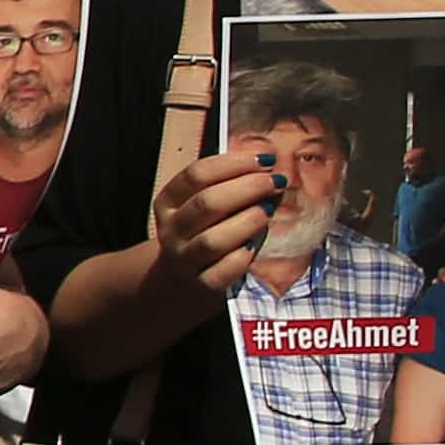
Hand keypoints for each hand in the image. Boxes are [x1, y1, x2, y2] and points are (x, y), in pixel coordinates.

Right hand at [147, 141, 290, 302]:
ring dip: (247, 221)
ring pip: (213, 240)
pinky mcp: (200, 284)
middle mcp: (172, 229)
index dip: (233, 163)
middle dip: (248, 188)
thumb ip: (231, 185)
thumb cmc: (202, 231)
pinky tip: (254, 246)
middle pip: (207, 203)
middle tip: (275, 182)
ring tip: (268, 210)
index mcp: (169, 202)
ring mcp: (184, 258)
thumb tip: (269, 168)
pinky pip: (222, 272)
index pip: (196, 175)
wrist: (178, 279)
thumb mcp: (203, 204)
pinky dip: (241, 258)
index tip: (265, 159)